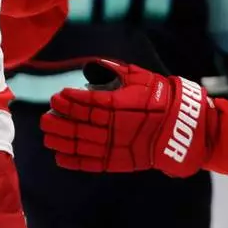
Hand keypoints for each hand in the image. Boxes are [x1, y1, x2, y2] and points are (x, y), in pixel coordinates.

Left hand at [41, 60, 216, 175]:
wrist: (182, 129)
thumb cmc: (162, 98)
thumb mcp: (141, 78)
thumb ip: (116, 71)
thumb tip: (96, 64)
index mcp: (119, 105)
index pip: (87, 102)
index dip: (70, 100)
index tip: (57, 97)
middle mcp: (114, 126)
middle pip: (79, 125)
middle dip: (59, 121)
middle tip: (44, 118)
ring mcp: (116, 145)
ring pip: (82, 144)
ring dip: (62, 141)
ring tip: (48, 137)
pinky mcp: (120, 161)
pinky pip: (93, 163)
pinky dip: (75, 161)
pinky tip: (60, 158)